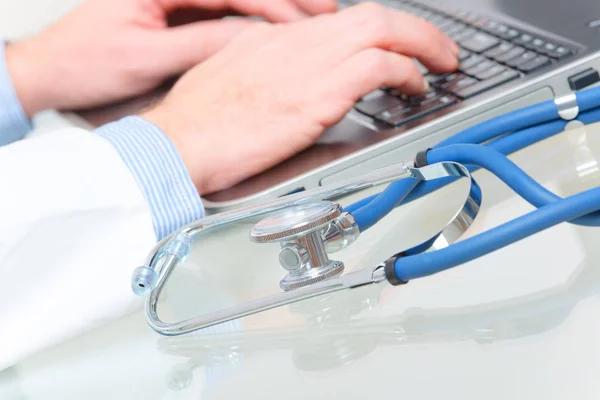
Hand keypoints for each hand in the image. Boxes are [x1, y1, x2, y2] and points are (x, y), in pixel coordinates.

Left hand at [5, 0, 336, 116]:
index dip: (278, 3)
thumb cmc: (85, 62)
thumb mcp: (146, 56)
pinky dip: (253, 19)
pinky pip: (223, 11)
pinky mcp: (174, 11)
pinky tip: (275, 30)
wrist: (52, 70)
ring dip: (275, 8)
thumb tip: (247, 38)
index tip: (312, 18)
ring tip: (313, 19)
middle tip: (327, 12)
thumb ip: (198, 43)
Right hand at [142, 2, 458, 194]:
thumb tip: (293, 82)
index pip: (342, 23)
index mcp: (275, 38)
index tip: (395, 46)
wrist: (177, 144)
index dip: (378, 32)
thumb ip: (266, 73)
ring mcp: (308, 63)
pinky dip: (406, 73)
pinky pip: (378, 66)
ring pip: (385, 29)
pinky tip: (414, 89)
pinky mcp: (316, 94)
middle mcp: (295, 41)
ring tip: (441, 65)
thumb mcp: (230, 80)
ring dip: (424, 45)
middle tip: (439, 49)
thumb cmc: (195, 123)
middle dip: (417, 29)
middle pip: (373, 14)